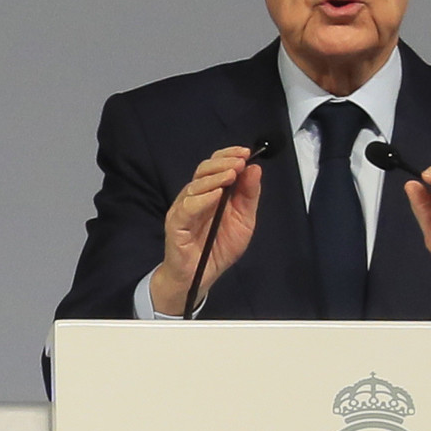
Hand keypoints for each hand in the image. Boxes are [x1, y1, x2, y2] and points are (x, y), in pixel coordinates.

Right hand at [149, 146, 261, 314]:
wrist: (199, 277)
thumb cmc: (219, 248)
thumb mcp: (243, 221)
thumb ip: (248, 196)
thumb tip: (254, 169)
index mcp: (211, 192)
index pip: (216, 165)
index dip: (229, 155)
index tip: (246, 152)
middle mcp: (195, 196)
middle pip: (204, 170)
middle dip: (223, 163)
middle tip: (240, 161)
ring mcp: (183, 209)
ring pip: (195, 185)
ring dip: (215, 178)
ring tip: (232, 174)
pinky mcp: (176, 224)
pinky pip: (187, 208)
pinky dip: (202, 199)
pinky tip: (217, 195)